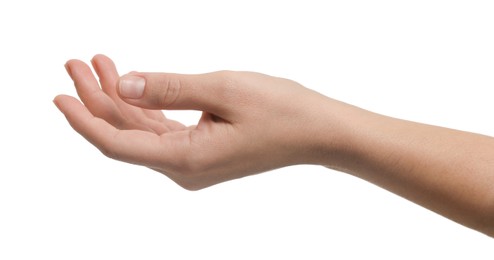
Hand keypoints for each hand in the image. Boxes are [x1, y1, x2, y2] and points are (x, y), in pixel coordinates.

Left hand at [54, 55, 337, 189]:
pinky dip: (144, 106)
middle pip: (126, 134)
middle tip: (77, 62)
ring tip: (100, 63)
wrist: (317, 132)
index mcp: (186, 160)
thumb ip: (170, 88)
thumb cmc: (281, 111)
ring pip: (141, 131)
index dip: (84, 119)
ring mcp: (192, 162)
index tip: (60, 93)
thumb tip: (127, 84)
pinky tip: (133, 83)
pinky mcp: (201, 152)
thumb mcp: (223, 90)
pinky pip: (161, 130)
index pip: (118, 143)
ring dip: (120, 98)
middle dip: (98, 98)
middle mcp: (183, 168)